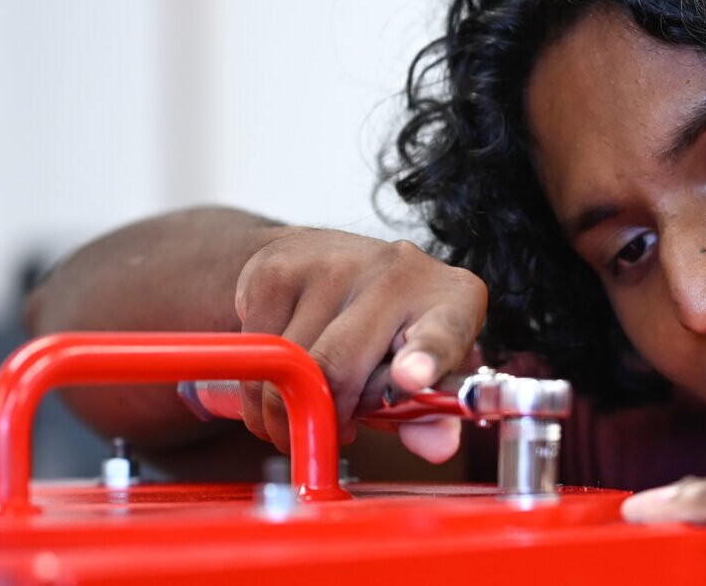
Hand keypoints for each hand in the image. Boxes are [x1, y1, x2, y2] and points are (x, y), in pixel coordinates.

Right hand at [233, 227, 485, 462]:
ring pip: (288, 366)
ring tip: (302, 404)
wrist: (322, 259)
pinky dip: (255, 387)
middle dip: (323, 415)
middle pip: (340, 367)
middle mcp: (398, 271)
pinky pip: (254, 352)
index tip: (411, 378)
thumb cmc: (385, 331)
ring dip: (283, 410)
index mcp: (450, 300)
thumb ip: (429, 416)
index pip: (442, 332)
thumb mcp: (420, 374)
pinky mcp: (276, 268)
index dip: (425, 358)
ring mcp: (333, 263)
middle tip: (326, 431)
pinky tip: (279, 373)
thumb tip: (437, 446)